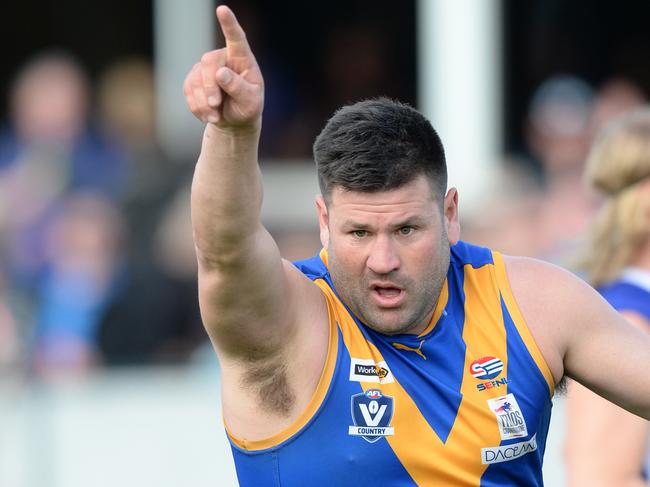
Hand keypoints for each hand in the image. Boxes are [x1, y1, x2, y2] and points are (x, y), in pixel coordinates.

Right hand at [183, 5, 263, 128]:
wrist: (234, 121)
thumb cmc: (248, 108)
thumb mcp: (250, 102)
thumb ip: (238, 88)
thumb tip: (220, 73)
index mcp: (242, 59)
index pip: (236, 38)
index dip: (229, 24)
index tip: (222, 10)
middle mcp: (223, 58)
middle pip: (208, 62)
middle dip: (210, 86)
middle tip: (216, 105)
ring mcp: (206, 68)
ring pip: (195, 79)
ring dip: (204, 101)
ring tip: (216, 116)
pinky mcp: (193, 79)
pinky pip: (188, 90)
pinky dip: (197, 106)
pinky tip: (208, 115)